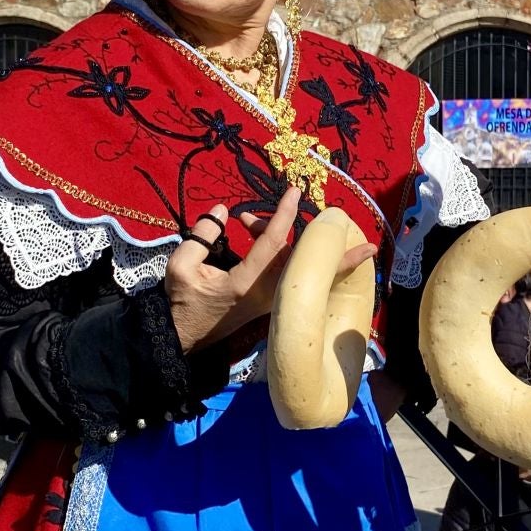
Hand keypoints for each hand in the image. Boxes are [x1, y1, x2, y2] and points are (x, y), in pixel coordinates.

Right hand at [163, 190, 374, 354]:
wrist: (183, 339)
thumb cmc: (181, 303)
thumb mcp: (180, 267)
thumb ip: (202, 236)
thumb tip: (223, 211)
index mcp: (244, 283)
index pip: (271, 244)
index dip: (284, 215)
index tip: (295, 192)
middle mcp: (266, 293)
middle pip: (303, 263)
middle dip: (328, 246)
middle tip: (350, 227)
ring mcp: (272, 301)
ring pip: (300, 270)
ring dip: (306, 247)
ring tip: (253, 221)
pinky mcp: (272, 303)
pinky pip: (294, 278)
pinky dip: (296, 257)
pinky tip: (273, 236)